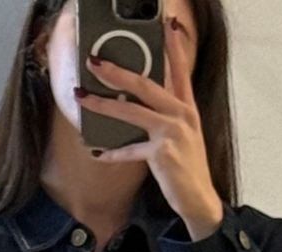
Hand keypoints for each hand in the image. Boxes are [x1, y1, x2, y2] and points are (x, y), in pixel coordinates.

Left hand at [75, 13, 224, 239]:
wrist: (199, 199)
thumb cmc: (186, 167)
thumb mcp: (182, 134)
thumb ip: (165, 115)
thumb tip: (136, 102)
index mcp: (187, 107)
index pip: (179, 69)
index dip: (173, 45)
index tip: (167, 23)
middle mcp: (181, 115)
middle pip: (146, 84)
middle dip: (117, 71)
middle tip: (95, 62)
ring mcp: (172, 133)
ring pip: (132, 111)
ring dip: (103, 104)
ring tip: (82, 97)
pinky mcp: (161, 154)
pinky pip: (130, 150)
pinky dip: (112, 154)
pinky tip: (97, 152)